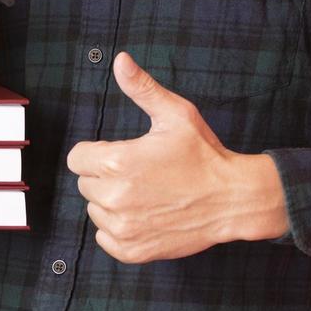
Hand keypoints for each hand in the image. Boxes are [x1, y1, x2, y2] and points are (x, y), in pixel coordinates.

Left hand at [65, 51, 289, 263]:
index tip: (122, 154)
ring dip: (113, 204)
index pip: (77, 159)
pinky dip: (119, 230)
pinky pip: (104, 239)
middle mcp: (114, 197)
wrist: (233, 199)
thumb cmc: (204, 155)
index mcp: (117, 162)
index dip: (97, 154)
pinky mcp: (132, 250)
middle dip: (106, 177)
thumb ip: (142, 88)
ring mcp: (122, 227)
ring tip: (147, 195)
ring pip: (95, 211)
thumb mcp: (175, 114)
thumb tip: (120, 60)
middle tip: (141, 174)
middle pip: (86, 184)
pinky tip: (144, 216)